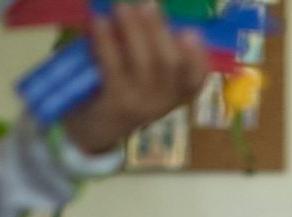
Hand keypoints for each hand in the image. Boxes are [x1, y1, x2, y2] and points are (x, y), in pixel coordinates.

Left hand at [62, 1, 208, 154]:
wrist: (93, 130)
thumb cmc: (123, 92)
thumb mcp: (146, 78)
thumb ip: (153, 51)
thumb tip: (148, 13)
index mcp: (177, 94)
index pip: (197, 77)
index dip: (198, 55)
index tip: (191, 32)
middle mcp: (164, 101)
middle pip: (171, 63)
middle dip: (159, 30)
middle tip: (147, 5)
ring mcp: (140, 103)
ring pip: (144, 62)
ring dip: (132, 30)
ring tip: (121, 7)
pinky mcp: (115, 101)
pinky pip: (112, 66)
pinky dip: (104, 40)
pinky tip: (98, 22)